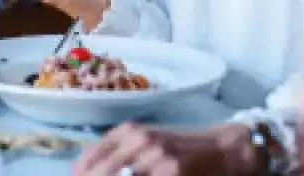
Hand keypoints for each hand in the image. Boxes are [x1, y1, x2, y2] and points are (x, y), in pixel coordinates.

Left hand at [74, 123, 259, 175]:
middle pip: (101, 174)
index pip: (87, 162)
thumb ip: (115, 152)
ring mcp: (157, 158)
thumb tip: (80, 172)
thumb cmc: (179, 147)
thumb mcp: (145, 140)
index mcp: (128, 132)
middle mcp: (139, 141)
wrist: (222, 148)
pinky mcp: (172, 173)